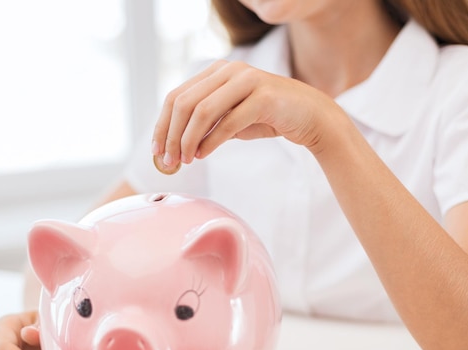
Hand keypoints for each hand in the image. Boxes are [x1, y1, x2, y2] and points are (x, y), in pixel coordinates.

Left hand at [151, 60, 344, 168]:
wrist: (311, 117)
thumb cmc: (268, 117)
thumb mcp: (230, 118)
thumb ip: (206, 124)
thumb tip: (174, 145)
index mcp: (217, 72)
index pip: (177, 96)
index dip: (162, 124)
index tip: (156, 150)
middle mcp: (230, 71)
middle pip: (185, 102)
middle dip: (171, 135)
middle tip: (168, 160)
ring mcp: (247, 81)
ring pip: (203, 111)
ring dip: (188, 139)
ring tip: (185, 160)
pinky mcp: (264, 97)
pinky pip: (229, 122)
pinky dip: (211, 142)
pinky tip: (203, 155)